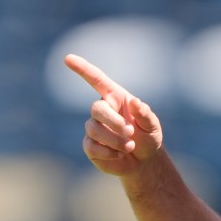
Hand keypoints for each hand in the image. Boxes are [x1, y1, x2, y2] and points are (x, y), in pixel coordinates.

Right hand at [65, 54, 163, 176]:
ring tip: (129, 147)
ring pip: (94, 130)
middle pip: (96, 109)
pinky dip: (108, 152)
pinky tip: (119, 154)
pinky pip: (91, 146)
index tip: (68, 58)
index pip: (96, 79)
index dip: (82, 69)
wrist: (144, 161)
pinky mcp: (90, 146)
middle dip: (113, 122)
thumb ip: (145, 114)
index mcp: (116, 98)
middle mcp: (103, 110)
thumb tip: (135, 102)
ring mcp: (94, 127)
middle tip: (130, 133)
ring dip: (114, 140)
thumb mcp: (153, 126)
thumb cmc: (148, 137)